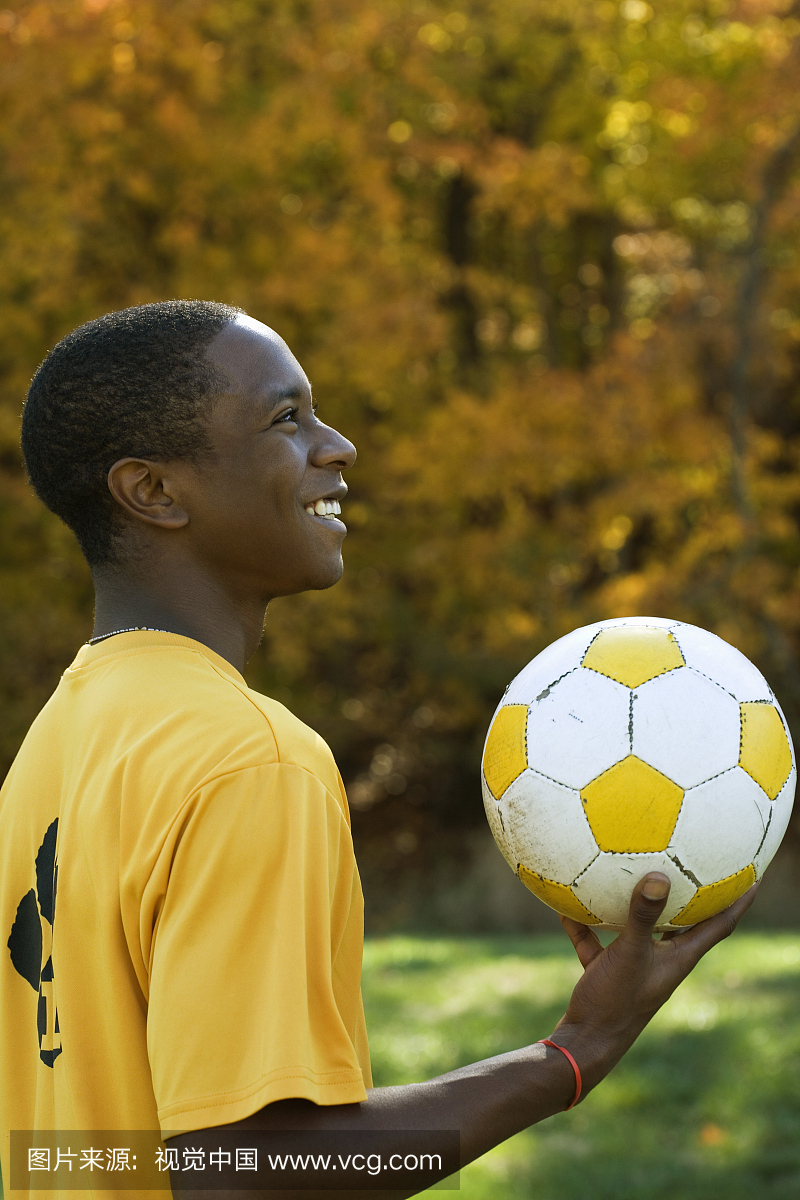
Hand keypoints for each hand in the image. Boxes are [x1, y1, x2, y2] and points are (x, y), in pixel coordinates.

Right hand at [549, 872, 757, 1091]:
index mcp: (680, 959)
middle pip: (686, 923)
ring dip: (638, 906)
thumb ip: (641, 917)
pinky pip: (599, 940)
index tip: (752, 877)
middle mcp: (663, 961)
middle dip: (692, 896)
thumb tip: (659, 877)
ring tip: (634, 874)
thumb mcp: (629, 954)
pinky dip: (587, 925)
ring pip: (642, 929)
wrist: (585, 1043)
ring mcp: (635, 966)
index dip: (737, 901)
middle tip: (695, 866)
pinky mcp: (608, 970)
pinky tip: (568, 906)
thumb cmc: (615, 1002)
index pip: (719, 925)